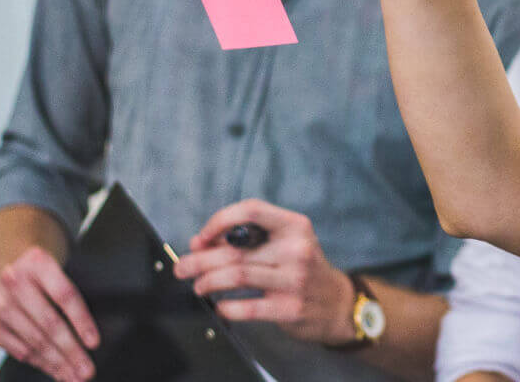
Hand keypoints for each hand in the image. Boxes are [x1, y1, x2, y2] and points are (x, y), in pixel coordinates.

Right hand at [0, 246, 98, 381]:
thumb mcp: (60, 273)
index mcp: (37, 262)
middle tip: (86, 371)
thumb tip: (89, 341)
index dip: (81, 321)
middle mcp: (14, 281)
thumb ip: (72, 300)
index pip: (64, 295)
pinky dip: (39, 363)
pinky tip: (54, 370)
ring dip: (57, 363)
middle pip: (49, 323)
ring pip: (34, 341)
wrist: (11, 270)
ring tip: (73, 375)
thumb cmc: (44, 276)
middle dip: (71, 351)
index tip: (94, 344)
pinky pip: (19, 350)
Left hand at [172, 199, 359, 345]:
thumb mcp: (286, 243)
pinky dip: (226, 307)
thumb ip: (248, 239)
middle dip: (199, 259)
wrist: (337, 304)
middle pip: (235, 249)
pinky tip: (220, 306)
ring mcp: (294, 280)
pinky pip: (247, 307)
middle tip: (182, 268)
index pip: (251, 211)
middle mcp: (296, 249)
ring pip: (236, 275)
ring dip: (207, 281)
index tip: (201, 238)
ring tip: (197, 286)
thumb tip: (200, 242)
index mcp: (294, 226)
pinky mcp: (290, 308)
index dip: (219, 221)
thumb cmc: (303, 269)